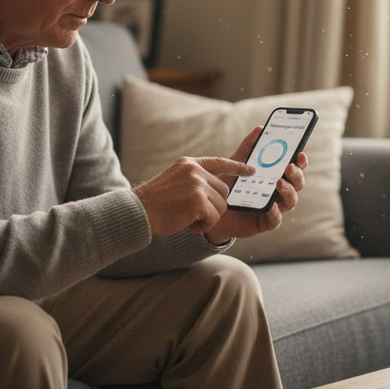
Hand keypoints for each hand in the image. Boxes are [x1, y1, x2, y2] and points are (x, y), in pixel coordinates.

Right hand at [132, 156, 254, 236]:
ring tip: (188, 219)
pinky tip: (189, 225)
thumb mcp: (174, 181)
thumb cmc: (154, 204)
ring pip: (221, 205)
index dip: (237, 167)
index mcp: (189, 163)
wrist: (137, 213)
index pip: (219, 162)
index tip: (251, 171)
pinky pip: (214, 217)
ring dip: (208, 218)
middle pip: (223, 191)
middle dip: (214, 207)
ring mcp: (197, 184)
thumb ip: (193, 179)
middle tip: (195, 215)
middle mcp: (194, 170)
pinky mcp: (198, 200)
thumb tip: (216, 188)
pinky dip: (204, 226)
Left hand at [204, 126, 308, 243]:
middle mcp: (279, 191)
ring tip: (278, 182)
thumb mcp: (237, 162)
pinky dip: (275, 212)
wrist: (213, 206)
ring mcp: (274, 207)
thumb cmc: (229, 183)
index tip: (300, 153)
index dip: (301, 161)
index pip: (295, 167)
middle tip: (289, 167)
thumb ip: (249, 146)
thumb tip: (260, 128)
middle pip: (297, 184)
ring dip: (288, 191)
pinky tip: (270, 205)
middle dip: (297, 175)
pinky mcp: (265, 222)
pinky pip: (276, 219)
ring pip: (291, 201)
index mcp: (276, 175)